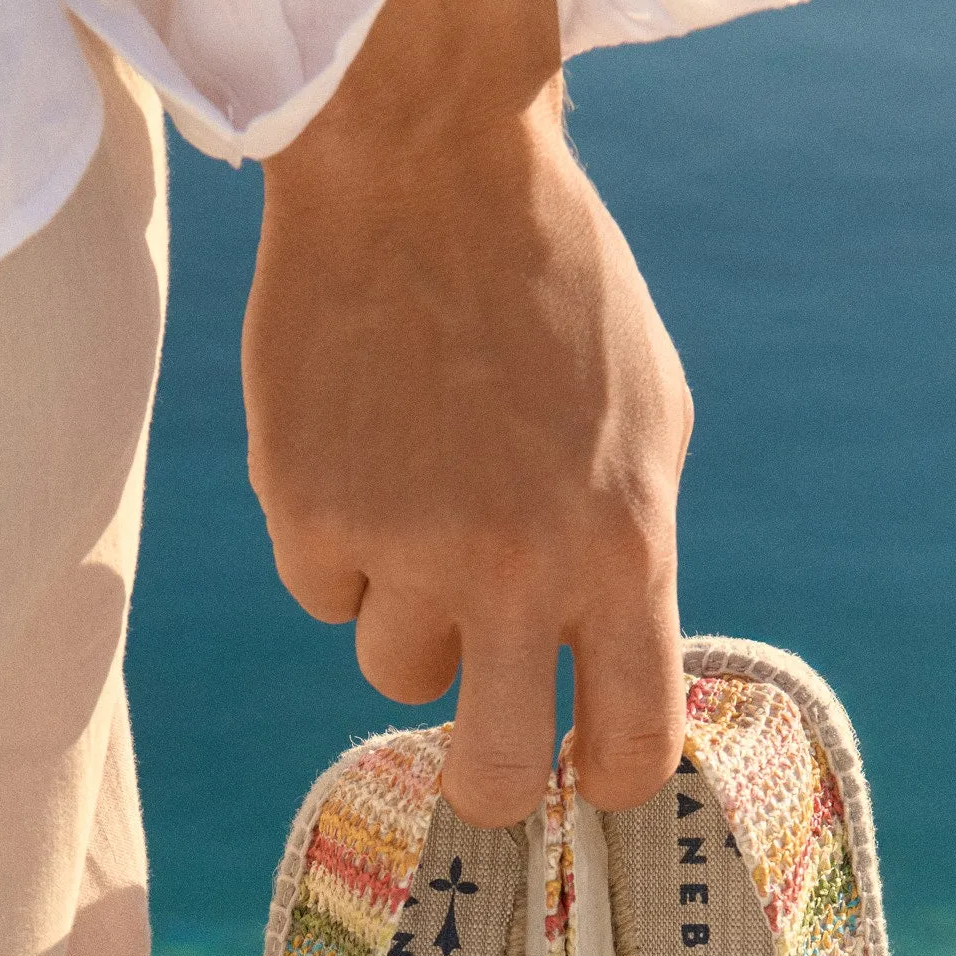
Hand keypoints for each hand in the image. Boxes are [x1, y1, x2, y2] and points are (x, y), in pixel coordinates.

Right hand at [243, 0, 692, 824]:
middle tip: (488, 769)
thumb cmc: (555, 292)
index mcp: (622, 545)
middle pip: (493, 771)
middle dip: (494, 789)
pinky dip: (340, 542)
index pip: (633, 738)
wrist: (425, 166)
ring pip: (398, 668)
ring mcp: (403, 544)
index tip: (589, 782)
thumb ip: (631, 554)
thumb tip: (606, 671)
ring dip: (411, 616)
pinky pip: (323, 589)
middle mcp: (516, 565)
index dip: (611, 782)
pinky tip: (362, 448)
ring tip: (422, 504)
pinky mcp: (307, 508)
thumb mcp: (648, 420)